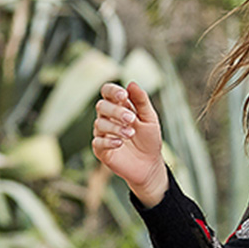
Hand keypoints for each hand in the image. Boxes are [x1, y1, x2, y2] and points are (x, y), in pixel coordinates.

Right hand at [92, 81, 168, 206]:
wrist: (150, 165)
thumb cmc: (150, 139)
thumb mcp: (150, 118)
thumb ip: (141, 101)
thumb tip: (131, 83)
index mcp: (119, 107)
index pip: (107, 92)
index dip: (113, 91)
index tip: (124, 96)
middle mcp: (107, 118)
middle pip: (102, 106)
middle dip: (116, 111)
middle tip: (131, 119)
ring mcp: (103, 134)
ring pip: (99, 124)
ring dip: (115, 127)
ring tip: (130, 134)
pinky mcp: (101, 150)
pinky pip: (98, 142)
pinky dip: (109, 141)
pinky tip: (120, 143)